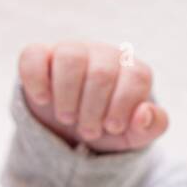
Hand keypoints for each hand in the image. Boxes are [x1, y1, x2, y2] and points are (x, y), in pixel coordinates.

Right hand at [19, 41, 168, 152]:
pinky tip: (44, 100)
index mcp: (130, 68)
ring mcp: (70, 51)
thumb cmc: (106, 126)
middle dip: (93, 110)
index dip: (123, 105)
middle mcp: (102, 54)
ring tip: (67, 118)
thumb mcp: (134, 134)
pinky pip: (34, 56)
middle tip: (88, 132)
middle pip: (101, 72)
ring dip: (67, 97)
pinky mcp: (39, 56)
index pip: (135, 76)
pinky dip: (37, 80)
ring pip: (70, 58)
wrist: (71, 129)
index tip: (111, 127)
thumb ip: (152, 126)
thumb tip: (142, 113)